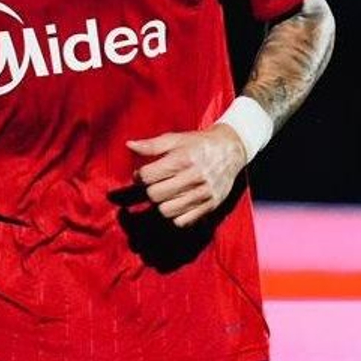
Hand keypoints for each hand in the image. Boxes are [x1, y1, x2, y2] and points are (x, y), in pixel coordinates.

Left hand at [127, 124, 247, 226]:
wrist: (230, 149)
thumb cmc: (198, 144)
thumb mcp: (175, 139)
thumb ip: (152, 145)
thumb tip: (129, 145)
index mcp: (182, 159)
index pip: (147, 176)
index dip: (139, 176)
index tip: (142, 174)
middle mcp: (193, 177)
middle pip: (155, 195)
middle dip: (149, 190)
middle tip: (154, 184)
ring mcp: (203, 194)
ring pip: (166, 211)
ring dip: (160, 204)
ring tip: (165, 194)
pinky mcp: (211, 205)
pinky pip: (183, 221)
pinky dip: (175, 216)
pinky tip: (176, 203)